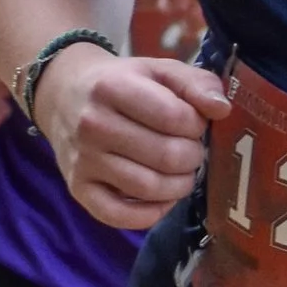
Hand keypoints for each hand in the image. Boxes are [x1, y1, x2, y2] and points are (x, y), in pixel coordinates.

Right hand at [38, 44, 226, 228]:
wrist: (65, 96)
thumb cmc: (121, 83)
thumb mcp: (158, 70)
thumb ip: (195, 83)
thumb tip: (222, 109)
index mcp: (112, 88)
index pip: (175, 117)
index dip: (197, 125)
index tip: (194, 124)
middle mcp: (92, 125)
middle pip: (166, 156)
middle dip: (192, 156)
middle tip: (191, 151)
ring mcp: (83, 160)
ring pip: (149, 188)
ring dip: (179, 185)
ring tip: (181, 172)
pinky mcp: (78, 189)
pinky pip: (121, 216)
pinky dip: (151, 213)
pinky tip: (162, 197)